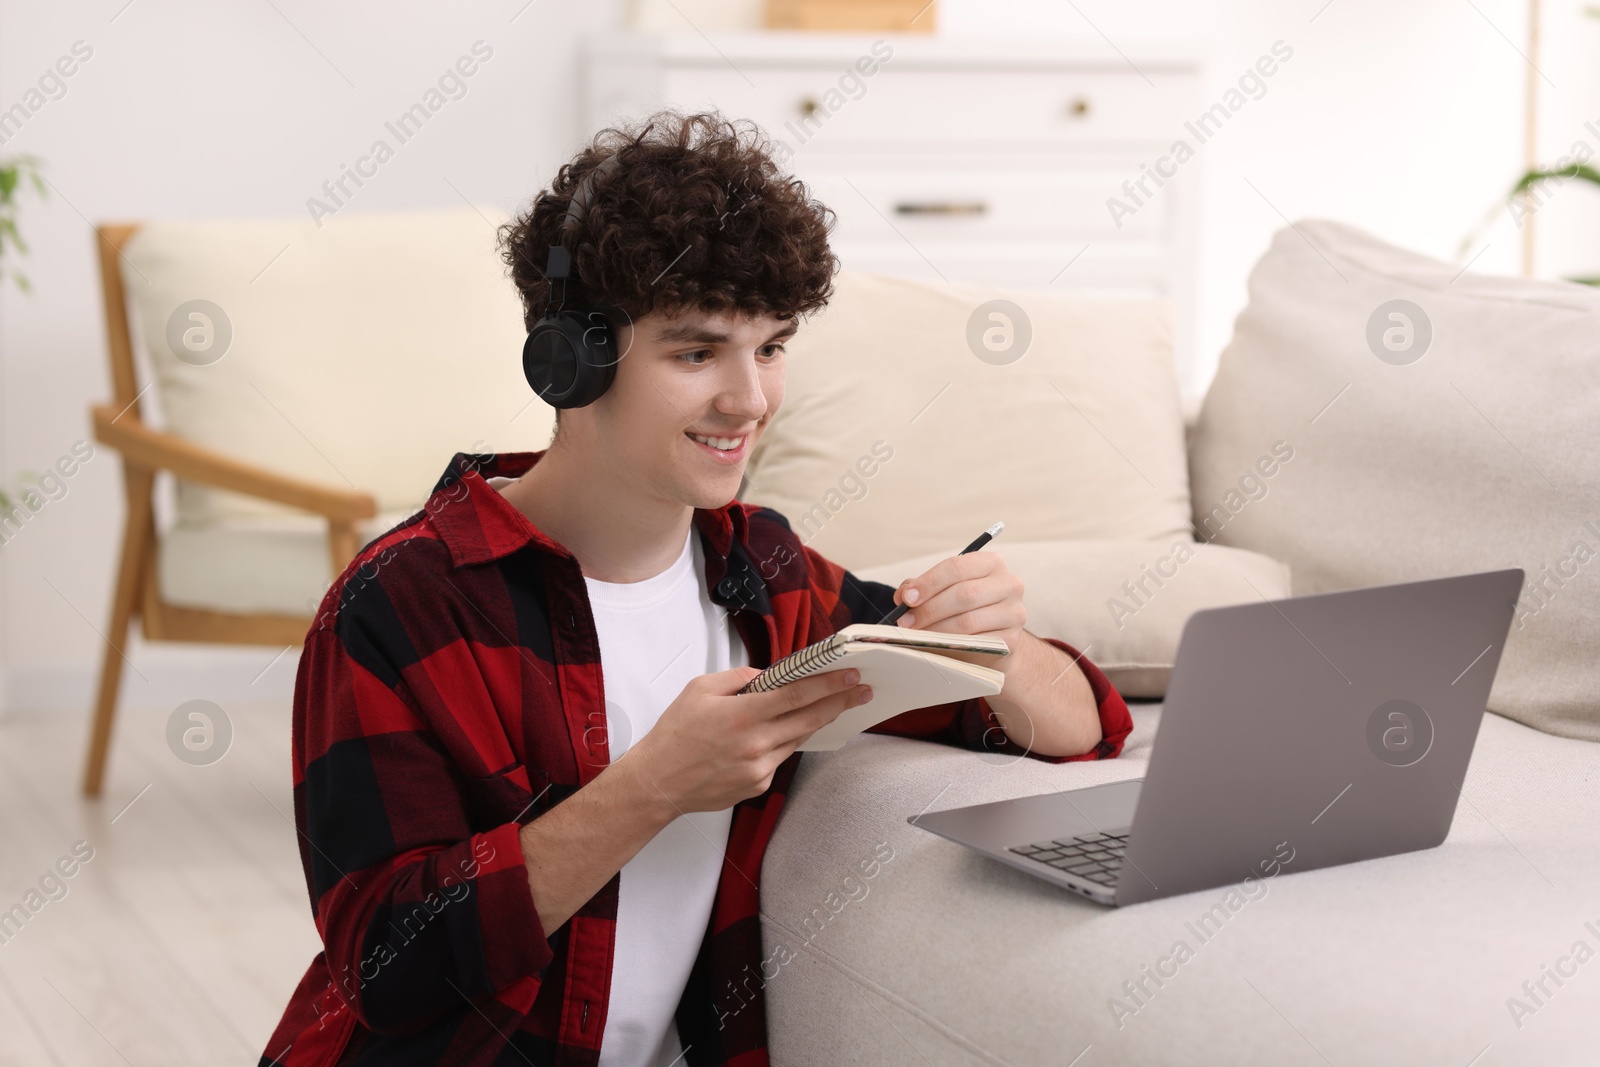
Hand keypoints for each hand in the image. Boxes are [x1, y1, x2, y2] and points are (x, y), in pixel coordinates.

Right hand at [621, 665, 873, 813]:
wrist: (658, 783)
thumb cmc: (675, 734)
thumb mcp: (699, 689)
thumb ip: (738, 679)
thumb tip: (767, 677)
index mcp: (742, 714)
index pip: (797, 695)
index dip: (828, 684)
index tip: (850, 676)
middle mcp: (756, 743)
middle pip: (809, 718)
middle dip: (839, 702)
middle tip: (861, 691)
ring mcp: (760, 768)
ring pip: (797, 738)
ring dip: (815, 721)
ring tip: (832, 706)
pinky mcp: (758, 784)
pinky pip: (780, 757)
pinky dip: (783, 742)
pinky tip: (779, 733)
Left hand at [892, 552, 1027, 675]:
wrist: (992, 642)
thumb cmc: (963, 610)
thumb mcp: (943, 592)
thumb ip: (921, 588)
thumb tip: (903, 594)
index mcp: (990, 563)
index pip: (956, 567)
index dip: (928, 583)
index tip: (906, 598)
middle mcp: (1009, 584)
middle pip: (963, 594)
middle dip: (929, 609)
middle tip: (906, 622)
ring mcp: (1014, 612)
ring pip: (968, 621)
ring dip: (936, 630)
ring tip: (917, 635)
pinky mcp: (1012, 639)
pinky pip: (977, 643)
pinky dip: (952, 646)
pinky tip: (937, 646)